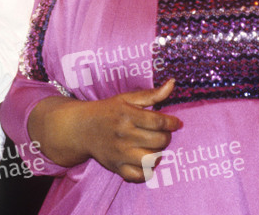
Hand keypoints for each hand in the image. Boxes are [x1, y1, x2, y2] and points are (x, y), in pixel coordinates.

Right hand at [68, 80, 182, 182]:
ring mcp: (120, 153)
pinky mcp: (117, 167)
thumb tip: (172, 84)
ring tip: (155, 146)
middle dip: (166, 136)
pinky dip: (147, 170)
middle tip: (162, 133)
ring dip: (159, 153)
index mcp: (128, 115)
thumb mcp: (127, 98)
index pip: (159, 122)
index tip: (176, 123)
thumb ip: (152, 94)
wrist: (82, 128)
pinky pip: (140, 175)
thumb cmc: (108, 111)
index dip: (172, 123)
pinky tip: (146, 160)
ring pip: (152, 159)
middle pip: (159, 141)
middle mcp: (124, 135)